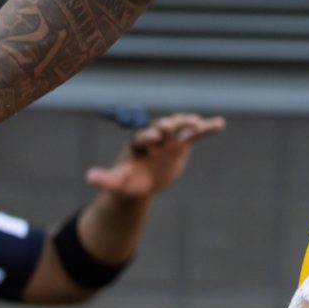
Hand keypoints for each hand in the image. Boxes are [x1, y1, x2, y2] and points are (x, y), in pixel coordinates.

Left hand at [86, 111, 224, 199]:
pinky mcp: (181, 144)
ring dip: (188, 124)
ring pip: (179, 127)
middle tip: (169, 126)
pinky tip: (220, 124)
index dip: (147, 136)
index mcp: (137, 144)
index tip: (152, 137)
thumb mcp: (117, 183)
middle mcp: (154, 137)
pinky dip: (206, 129)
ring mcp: (169, 139)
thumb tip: (89, 176)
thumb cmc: (127, 182)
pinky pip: (195, 135)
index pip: (142, 137)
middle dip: (166, 126)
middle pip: (161, 128)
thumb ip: (105, 179)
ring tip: (198, 124)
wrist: (142, 182)